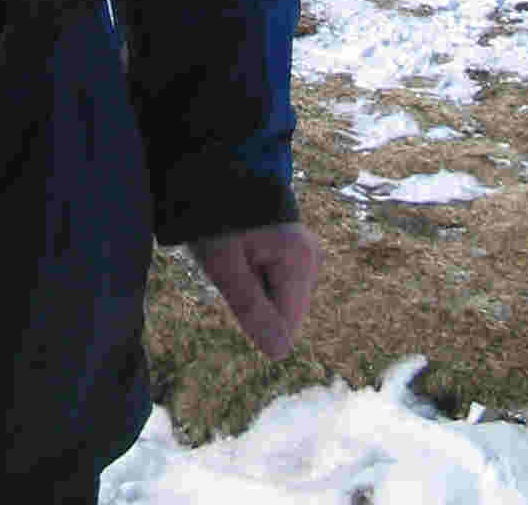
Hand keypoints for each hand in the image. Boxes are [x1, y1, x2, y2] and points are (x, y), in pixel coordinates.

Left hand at [189, 221, 320, 358]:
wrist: (215, 174)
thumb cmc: (214, 217)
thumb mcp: (222, 263)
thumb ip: (251, 308)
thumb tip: (279, 353)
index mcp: (300, 260)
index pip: (285, 327)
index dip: (253, 317)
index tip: (234, 278)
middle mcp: (313, 259)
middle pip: (285, 315)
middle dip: (254, 302)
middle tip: (232, 263)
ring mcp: (308, 256)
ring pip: (281, 303)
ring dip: (254, 290)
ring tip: (236, 254)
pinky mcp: (298, 255)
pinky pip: (278, 286)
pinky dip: (257, 279)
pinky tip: (244, 253)